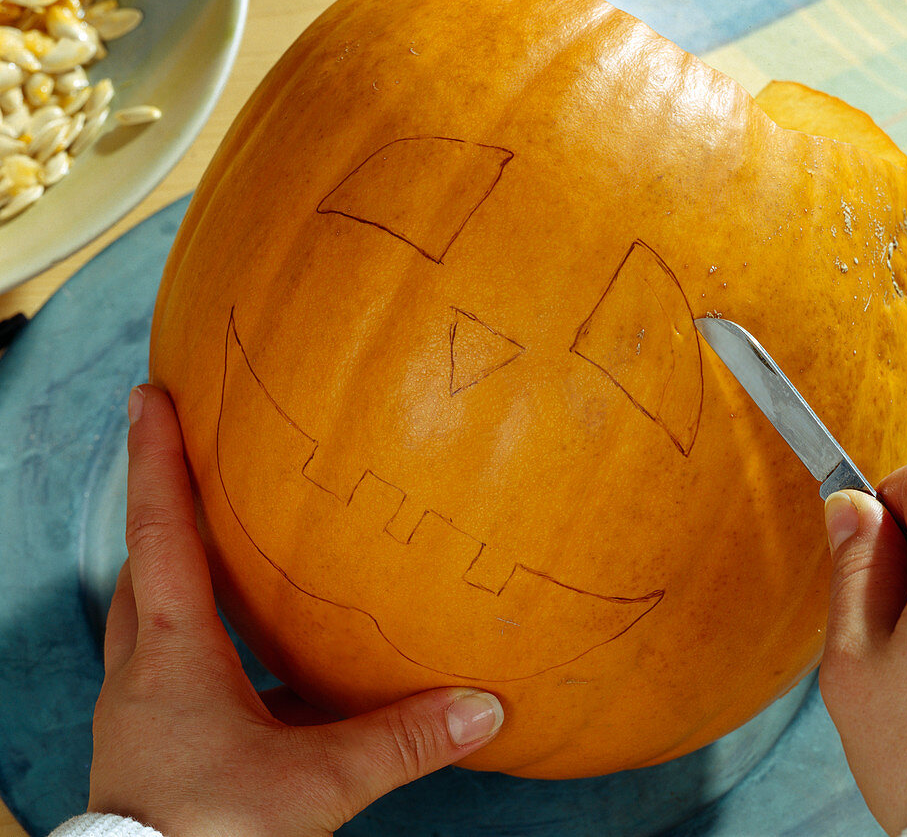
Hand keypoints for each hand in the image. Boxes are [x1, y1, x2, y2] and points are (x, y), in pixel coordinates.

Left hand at [88, 385, 502, 836]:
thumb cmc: (211, 836)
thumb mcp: (316, 785)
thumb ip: (401, 739)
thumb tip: (483, 707)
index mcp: (175, 654)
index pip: (161, 533)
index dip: (156, 459)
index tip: (149, 395)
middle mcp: (144, 673)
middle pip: (142, 568)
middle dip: (159, 510)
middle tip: (183, 465)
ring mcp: (141, 713)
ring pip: (147, 619)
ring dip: (176, 578)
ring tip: (221, 555)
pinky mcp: (151, 749)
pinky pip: (172, 674)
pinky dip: (204, 650)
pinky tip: (256, 674)